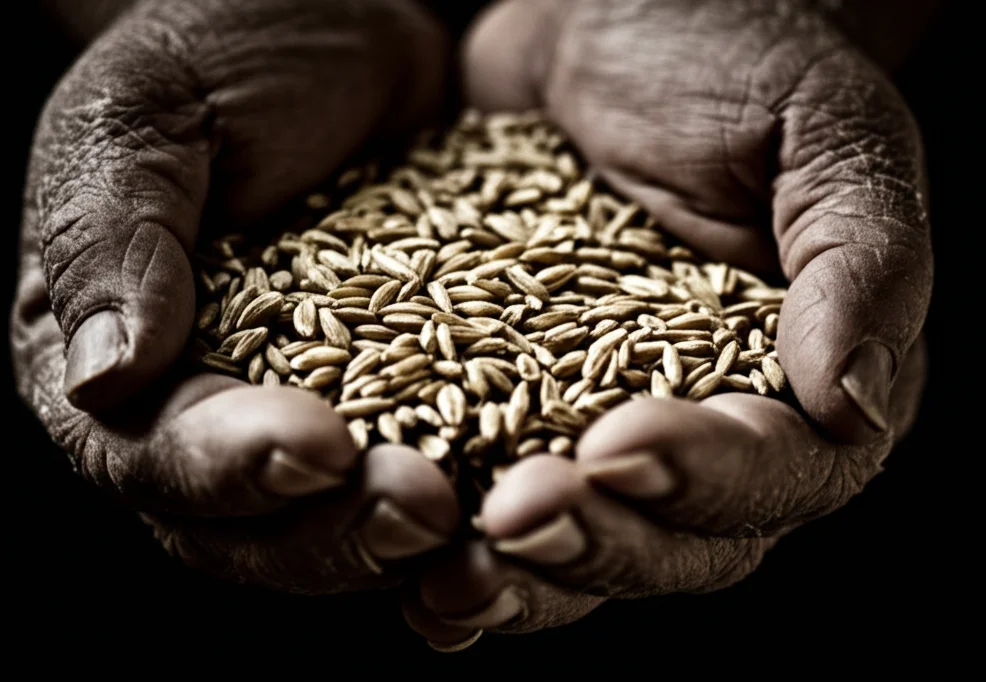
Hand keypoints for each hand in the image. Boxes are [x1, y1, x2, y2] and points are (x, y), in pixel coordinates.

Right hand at [12, 0, 460, 593]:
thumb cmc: (227, 53)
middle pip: (255, 525)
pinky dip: (473, 498)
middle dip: (334, 528)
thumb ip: (111, 235)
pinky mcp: (405, 399)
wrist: (342, 31)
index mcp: (122, 360)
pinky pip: (431, 469)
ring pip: (345, 521)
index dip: (232, 466)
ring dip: (409, 537)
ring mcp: (313, 415)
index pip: (155, 450)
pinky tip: (524, 501)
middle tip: (419, 507)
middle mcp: (210, 413)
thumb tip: (106, 376)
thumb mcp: (147, 115)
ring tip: (480, 518)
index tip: (315, 444)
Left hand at [405, 0, 931, 642]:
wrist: (611, 25)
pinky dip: (462, 553)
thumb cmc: (734, 66)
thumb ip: (861, 263)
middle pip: (674, 544)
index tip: (617, 448)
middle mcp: (710, 431)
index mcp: (803, 381)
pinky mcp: (520, 413)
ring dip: (521, 582)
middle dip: (598, 545)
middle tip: (517, 516)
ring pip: (584, 550)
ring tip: (452, 577)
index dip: (702, 480)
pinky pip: (497, 505)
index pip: (777, 473)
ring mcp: (607, 430)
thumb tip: (854, 401)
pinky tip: (416, 578)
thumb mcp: (823, 137)